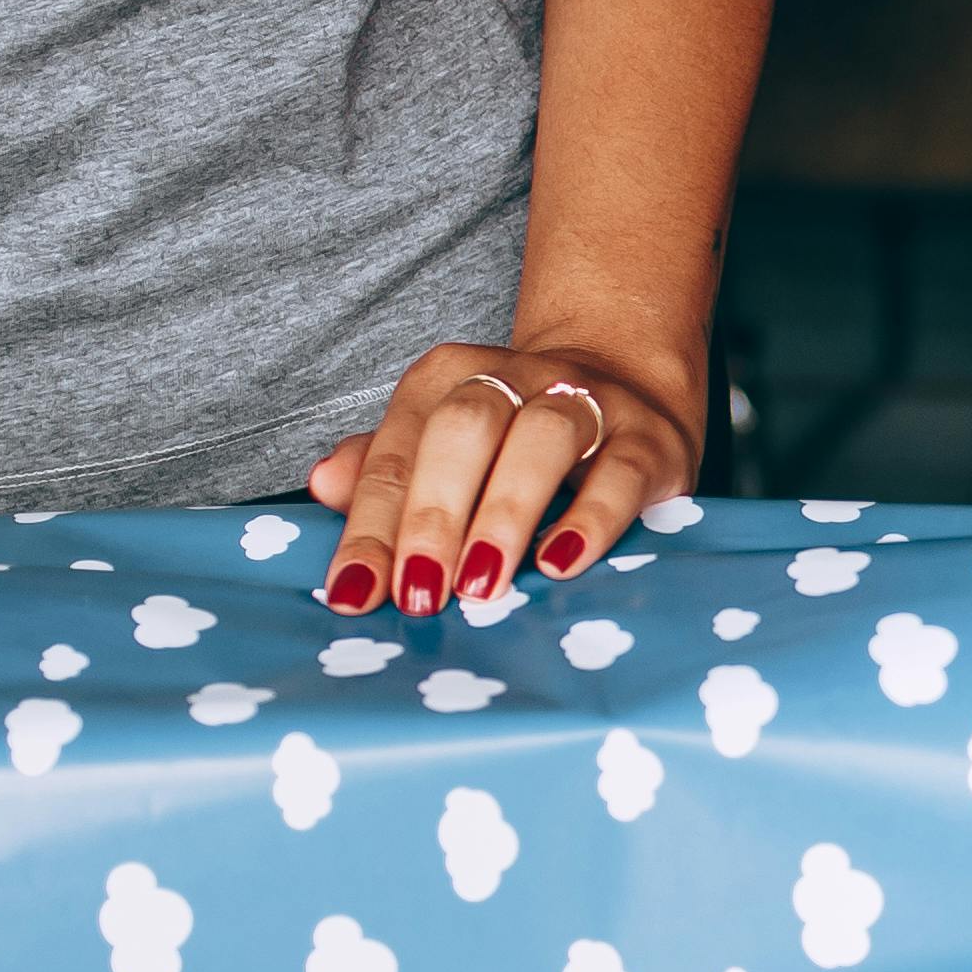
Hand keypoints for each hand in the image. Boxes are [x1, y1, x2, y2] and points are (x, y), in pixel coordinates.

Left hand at [303, 343, 695, 614]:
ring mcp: (589, 401)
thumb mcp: (445, 445)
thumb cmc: (516, 438)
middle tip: (419, 593)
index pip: (400, 448)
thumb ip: (386, 468)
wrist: (628, 383)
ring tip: (480, 585)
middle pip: (463, 430)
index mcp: (450, 378)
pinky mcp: (649, 439)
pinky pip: (621, 472)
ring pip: (541, 438)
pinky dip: (591, 518)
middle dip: (433, 515)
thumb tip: (322, 485)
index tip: (355, 593)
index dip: (373, 524)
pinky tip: (561, 563)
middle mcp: (517, 378)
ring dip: (504, 513)